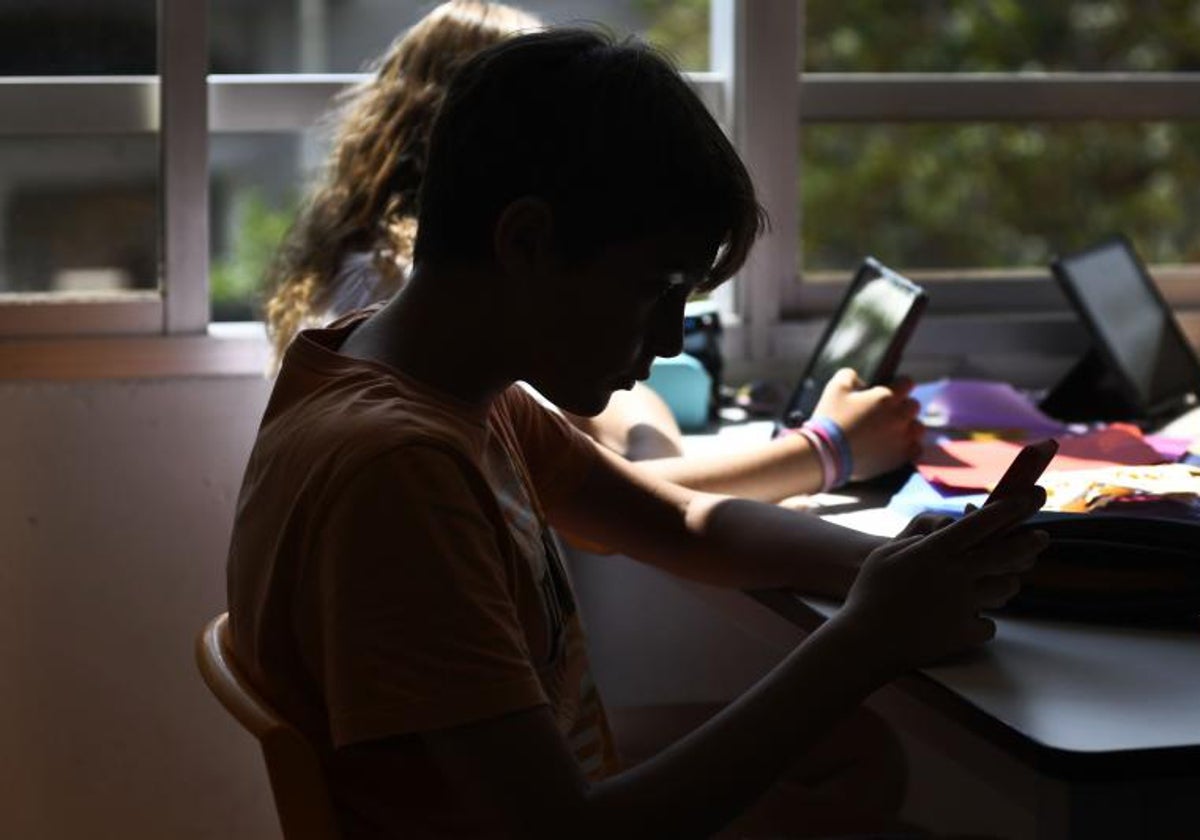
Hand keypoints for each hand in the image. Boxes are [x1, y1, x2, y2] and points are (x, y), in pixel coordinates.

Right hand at [811, 368, 923, 481]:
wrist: (827, 454)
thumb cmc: (831, 419)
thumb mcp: (835, 388)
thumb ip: (850, 375)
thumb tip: (860, 380)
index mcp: (886, 397)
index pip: (907, 383)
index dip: (899, 384)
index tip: (892, 389)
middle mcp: (899, 416)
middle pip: (914, 406)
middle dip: (903, 406)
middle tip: (887, 412)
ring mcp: (902, 439)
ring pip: (919, 428)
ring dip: (909, 426)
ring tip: (894, 431)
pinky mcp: (900, 458)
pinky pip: (917, 449)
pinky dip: (910, 447)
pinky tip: (898, 447)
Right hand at [834, 487, 1048, 678]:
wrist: (867, 641)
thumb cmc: (870, 593)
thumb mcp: (887, 554)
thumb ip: (917, 541)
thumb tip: (942, 534)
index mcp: (934, 551)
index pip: (979, 524)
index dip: (1008, 509)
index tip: (1029, 497)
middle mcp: (955, 574)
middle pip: (1006, 553)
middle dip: (1030, 541)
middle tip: (1041, 536)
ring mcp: (963, 604)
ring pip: (1005, 588)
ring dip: (1006, 582)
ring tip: (1002, 580)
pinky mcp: (965, 632)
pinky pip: (988, 623)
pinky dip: (980, 621)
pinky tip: (967, 618)